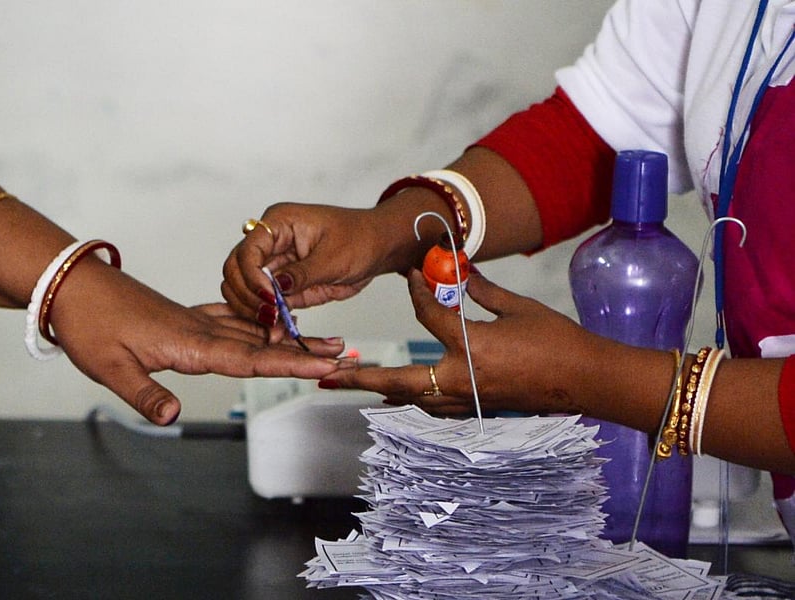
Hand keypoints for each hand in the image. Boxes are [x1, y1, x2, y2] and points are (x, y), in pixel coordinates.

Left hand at [50, 261, 348, 424]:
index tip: (324, 364)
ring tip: (318, 341)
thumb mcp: (109, 367)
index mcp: (189, 343)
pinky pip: (230, 321)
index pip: (250, 357)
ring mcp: (194, 320)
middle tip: (342, 352)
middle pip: (262, 342)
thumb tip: (173, 416)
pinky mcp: (183, 317)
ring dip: (285, 338)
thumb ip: (144, 393)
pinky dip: (254, 325)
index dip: (290, 363)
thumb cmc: (88, 326)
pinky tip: (264, 326)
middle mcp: (200, 329)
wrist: (72, 284)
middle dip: (303, 350)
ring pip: (250, 331)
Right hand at [221, 203, 393, 328]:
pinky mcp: (282, 284)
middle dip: (246, 295)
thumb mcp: (334, 258)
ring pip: (243, 288)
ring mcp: (274, 263)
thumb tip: (276, 286)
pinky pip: (264, 301)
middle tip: (269, 316)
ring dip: (253, 308)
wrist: (377, 248)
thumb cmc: (360, 239)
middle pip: (235, 269)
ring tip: (274, 325)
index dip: (252, 277)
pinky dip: (267, 316)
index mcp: (278, 223)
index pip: (248, 250)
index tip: (269, 299)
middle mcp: (270, 242)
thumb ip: (303, 274)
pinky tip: (280, 327)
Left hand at [319, 269, 610, 416]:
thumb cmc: (557, 340)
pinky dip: (411, 400)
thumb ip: (481, 291)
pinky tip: (399, 396)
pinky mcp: (475, 407)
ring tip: (351, 384)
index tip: (412, 273)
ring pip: (412, 398)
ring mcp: (466, 398)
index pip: (429, 315)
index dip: (419, 290)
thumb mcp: (518, 308)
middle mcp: (460, 378)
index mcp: (470, 346)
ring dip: (380, 390)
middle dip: (360, 377)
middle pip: (398, 380)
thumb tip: (460, 270)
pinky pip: (432, 407)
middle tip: (327, 374)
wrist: (585, 379)